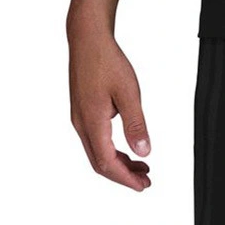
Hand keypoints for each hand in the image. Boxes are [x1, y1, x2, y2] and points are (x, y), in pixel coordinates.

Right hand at [69, 27, 152, 189]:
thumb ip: (135, 124)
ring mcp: (79, 117)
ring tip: (140, 165)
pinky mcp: (81, 110)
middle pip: (100, 163)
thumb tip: (143, 152)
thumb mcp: (128, 92)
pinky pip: (95, 139)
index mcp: (91, 122)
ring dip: (118, 162)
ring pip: (97, 151)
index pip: (107, 163)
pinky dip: (111, 149)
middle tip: (145, 180)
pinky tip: (125, 145)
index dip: (125, 178)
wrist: (87, 38)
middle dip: (123, 175)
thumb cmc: (106, 60)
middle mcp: (81, 124)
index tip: (142, 185)